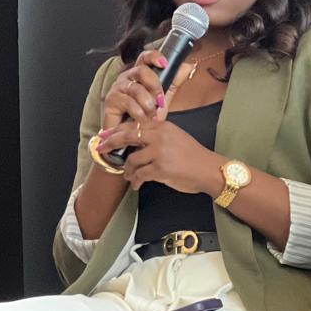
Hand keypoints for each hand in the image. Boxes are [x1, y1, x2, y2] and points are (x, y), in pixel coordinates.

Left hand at [97, 116, 219, 194]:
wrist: (208, 169)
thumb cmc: (193, 155)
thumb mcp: (175, 137)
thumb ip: (157, 135)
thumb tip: (136, 140)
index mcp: (162, 126)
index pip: (134, 125)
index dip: (117, 130)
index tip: (106, 135)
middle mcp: (159, 136)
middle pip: (127, 136)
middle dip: (111, 143)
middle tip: (102, 149)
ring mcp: (159, 152)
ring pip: (132, 160)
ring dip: (127, 170)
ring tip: (128, 176)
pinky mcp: (160, 169)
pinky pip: (140, 175)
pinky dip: (136, 181)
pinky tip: (136, 185)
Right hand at [100, 51, 176, 132]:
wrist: (135, 136)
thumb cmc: (146, 115)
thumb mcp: (164, 96)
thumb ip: (174, 80)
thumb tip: (187, 66)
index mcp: (139, 73)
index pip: (145, 57)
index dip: (154, 57)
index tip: (165, 63)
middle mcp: (127, 77)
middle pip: (141, 71)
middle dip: (155, 85)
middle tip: (160, 100)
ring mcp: (117, 88)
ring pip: (136, 89)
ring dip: (148, 103)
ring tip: (153, 115)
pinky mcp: (111, 101)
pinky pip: (127, 102)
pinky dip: (138, 112)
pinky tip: (143, 119)